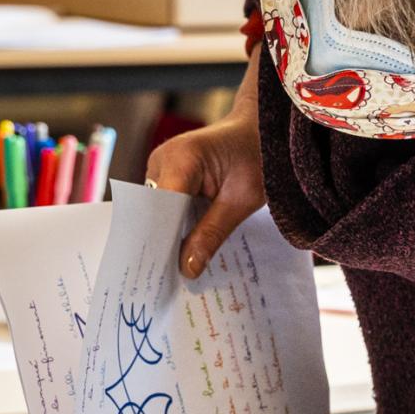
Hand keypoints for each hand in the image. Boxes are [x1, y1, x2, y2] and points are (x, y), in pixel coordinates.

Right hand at [145, 67, 266, 277]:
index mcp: (182, 158)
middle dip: (162, 244)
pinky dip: (175, 226)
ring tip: (174, 270)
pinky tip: (182, 249)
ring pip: (158, 212)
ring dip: (168, 237)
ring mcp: (162, 165)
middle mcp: (163, 159)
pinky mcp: (168, 173)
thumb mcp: (242, 200)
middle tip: (167, 282)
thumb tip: (187, 268)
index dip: (161, 242)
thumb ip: (213, 232)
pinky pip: (166, 205)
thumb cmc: (259, 156)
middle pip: (154, 212)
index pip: (161, 209)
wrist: (260, 130)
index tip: (163, 275)